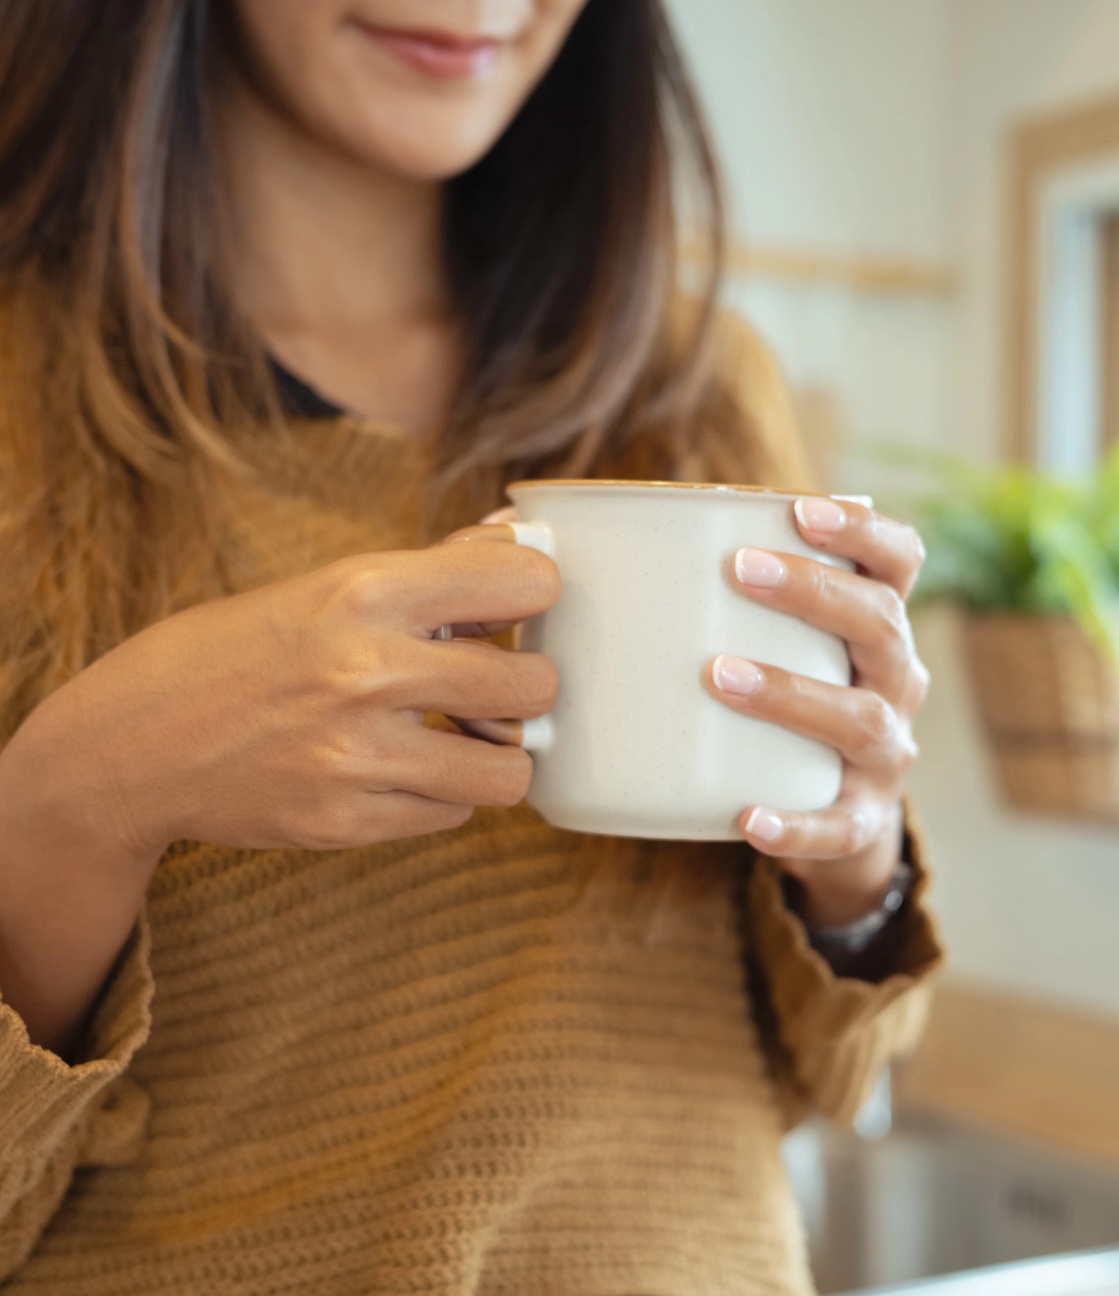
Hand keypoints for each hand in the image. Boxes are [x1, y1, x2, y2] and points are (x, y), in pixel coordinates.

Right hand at [60, 532, 560, 858]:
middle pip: (534, 685)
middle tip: (495, 683)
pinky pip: (453, 815)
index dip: (534, 595)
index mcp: (362, 591)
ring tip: (459, 737)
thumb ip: (432, 568)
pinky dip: (443, 795)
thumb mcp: (323, 585)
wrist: (130, 745)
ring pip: (509, 771)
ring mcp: (355, 757)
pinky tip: (403, 770)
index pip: (525, 583)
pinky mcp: (344, 823)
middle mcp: (364, 672)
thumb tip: (519, 539)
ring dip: (495, 753)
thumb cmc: (232, 651)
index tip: (515, 608)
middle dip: (527, 684)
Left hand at [708, 496, 928, 927]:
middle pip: (881, 623)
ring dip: (790, 691)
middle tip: (739, 571)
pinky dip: (796, 824)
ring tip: (719, 675)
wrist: (835, 812)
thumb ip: (722, 596)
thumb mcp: (781, 643)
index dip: (862, 529)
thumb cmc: (788, 695)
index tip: (802, 509)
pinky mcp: (864, 820)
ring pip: (859, 718)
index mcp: (879, 626)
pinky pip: (838, 826)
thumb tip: (575, 539)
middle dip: (813, 592)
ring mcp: (888, 754)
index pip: (899, 560)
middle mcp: (899, 682)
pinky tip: (748, 819)